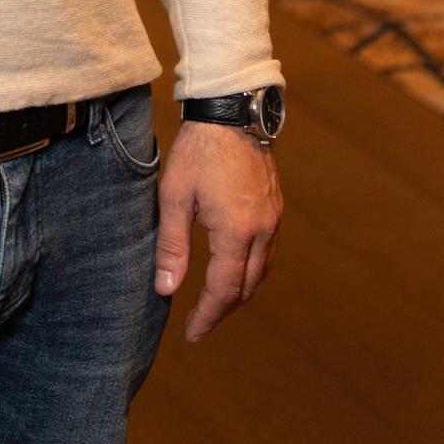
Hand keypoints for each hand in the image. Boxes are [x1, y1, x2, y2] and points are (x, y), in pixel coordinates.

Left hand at [154, 121, 281, 341]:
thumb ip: (171, 246)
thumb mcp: (174, 197)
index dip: (207, 316)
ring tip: (214, 301)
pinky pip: (268, 250)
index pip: (224, 291)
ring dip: (240, 290)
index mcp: (236, 232)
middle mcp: (263, 230)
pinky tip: (233, 266)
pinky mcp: (276, 207)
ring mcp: (274, 219)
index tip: (192, 334)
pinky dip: (251, 268)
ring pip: (262, 271)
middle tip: (200, 322)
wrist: (232, 110)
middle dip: (223, 309)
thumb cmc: (198, 151)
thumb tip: (166, 289)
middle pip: (247, 287)